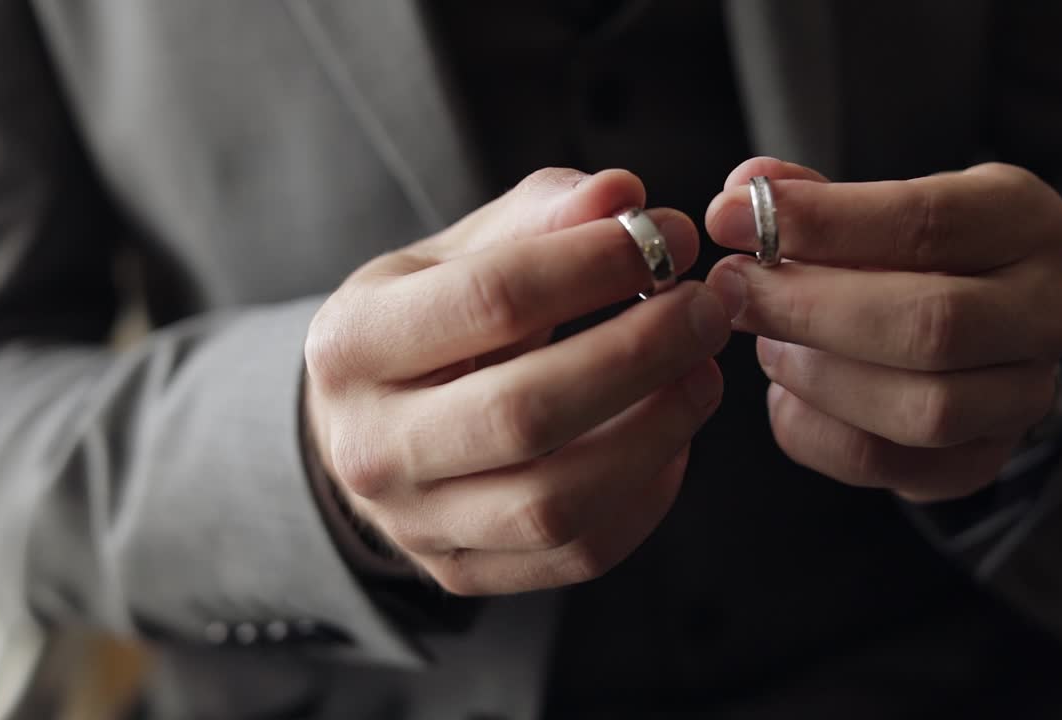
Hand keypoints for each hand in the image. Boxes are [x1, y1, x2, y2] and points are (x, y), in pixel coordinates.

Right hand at [304, 168, 730, 593]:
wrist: (362, 426)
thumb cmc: (424, 323)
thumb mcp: (455, 253)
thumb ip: (539, 217)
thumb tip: (624, 196)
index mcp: (354, 343)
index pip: (492, 300)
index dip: (597, 263)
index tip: (671, 235)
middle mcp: (371, 446)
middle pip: (526, 412)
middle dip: (641, 352)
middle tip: (708, 308)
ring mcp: (415, 524)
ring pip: (556, 504)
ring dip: (657, 432)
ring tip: (703, 372)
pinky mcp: (463, 572)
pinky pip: (577, 554)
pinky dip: (644, 497)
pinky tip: (671, 439)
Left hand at [705, 158, 1061, 501]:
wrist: (959, 329)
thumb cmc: (901, 254)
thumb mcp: (870, 204)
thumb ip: (806, 197)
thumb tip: (740, 197)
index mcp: (1027, 222)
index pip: (927, 221)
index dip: (819, 223)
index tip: (730, 219)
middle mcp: (1046, 312)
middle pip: (932, 324)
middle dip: (809, 309)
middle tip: (733, 291)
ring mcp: (1024, 397)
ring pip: (922, 409)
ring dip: (817, 376)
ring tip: (767, 345)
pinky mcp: (978, 461)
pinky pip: (884, 463)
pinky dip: (813, 430)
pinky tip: (786, 394)